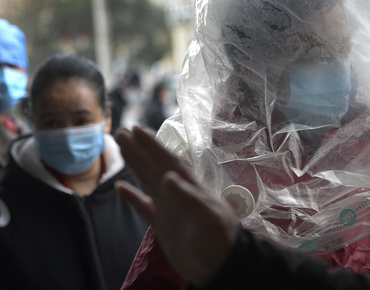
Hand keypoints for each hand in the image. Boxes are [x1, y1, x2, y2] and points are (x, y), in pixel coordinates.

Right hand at [115, 126, 237, 286]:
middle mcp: (178, 194)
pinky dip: (132, 197)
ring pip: (148, 181)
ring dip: (135, 165)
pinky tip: (121, 187)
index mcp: (190, 187)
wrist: (222, 266)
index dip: (153, 145)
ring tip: (121, 148)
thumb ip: (187, 198)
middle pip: (155, 166)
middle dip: (139, 149)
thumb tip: (167, 177)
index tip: (137, 130)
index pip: (168, 161)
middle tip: (121, 132)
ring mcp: (170, 208)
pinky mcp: (163, 225)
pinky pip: (144, 207)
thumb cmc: (220, 240)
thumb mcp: (207, 218)